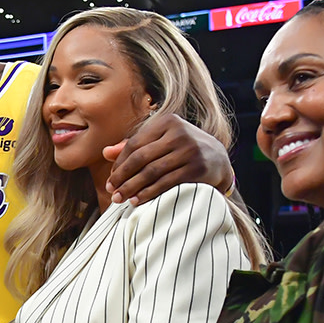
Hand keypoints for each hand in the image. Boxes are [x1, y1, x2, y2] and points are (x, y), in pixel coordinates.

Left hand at [104, 112, 233, 204]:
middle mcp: (179, 133)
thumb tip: (105, 153)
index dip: (119, 164)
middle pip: (141, 158)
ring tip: (121, 199)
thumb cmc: (181, 149)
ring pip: (152, 172)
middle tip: (112, 193)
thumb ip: (134, 146)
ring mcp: (190, 150)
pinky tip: (137, 201)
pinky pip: (166, 183)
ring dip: (133, 187)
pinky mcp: (197, 168)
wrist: (217, 159)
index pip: (134, 144)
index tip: (110, 181)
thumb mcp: (160, 141)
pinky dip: (149, 193)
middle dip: (122, 177)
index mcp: (167, 121)